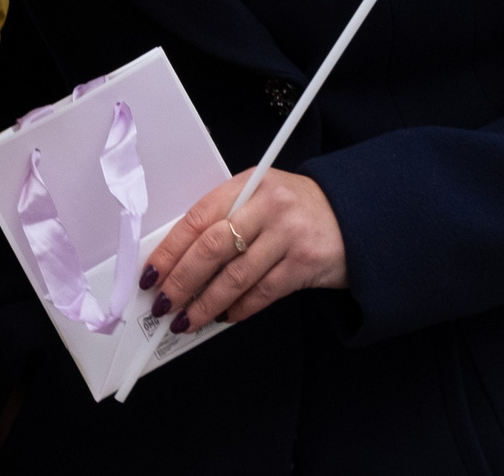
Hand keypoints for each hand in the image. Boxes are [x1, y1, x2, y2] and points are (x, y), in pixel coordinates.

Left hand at [139, 169, 346, 334]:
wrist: (354, 216)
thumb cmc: (295, 210)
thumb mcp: (259, 199)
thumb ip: (224, 219)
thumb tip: (177, 262)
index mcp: (248, 184)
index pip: (198, 217)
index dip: (169, 249)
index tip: (150, 274)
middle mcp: (269, 205)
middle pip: (212, 247)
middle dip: (181, 281)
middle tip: (162, 303)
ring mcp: (289, 235)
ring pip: (235, 277)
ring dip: (205, 304)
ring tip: (185, 320)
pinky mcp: (305, 264)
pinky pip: (262, 293)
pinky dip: (238, 309)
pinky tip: (224, 317)